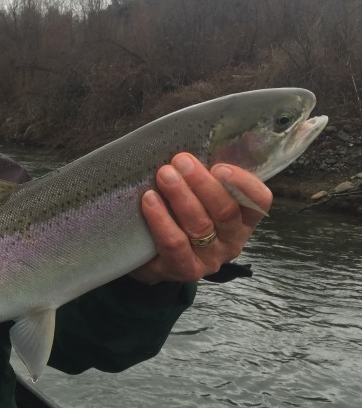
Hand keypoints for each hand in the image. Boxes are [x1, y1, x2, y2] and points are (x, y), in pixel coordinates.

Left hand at [130, 152, 271, 284]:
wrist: (149, 256)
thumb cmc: (176, 214)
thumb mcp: (195, 194)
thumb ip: (202, 174)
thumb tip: (195, 137)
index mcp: (242, 219)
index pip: (259, 201)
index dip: (243, 183)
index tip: (219, 166)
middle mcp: (231, 240)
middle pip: (225, 211)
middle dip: (202, 183)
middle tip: (181, 161)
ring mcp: (209, 258)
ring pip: (200, 226)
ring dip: (181, 196)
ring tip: (164, 174)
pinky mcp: (184, 270)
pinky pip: (174, 243)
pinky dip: (161, 219)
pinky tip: (149, 200)